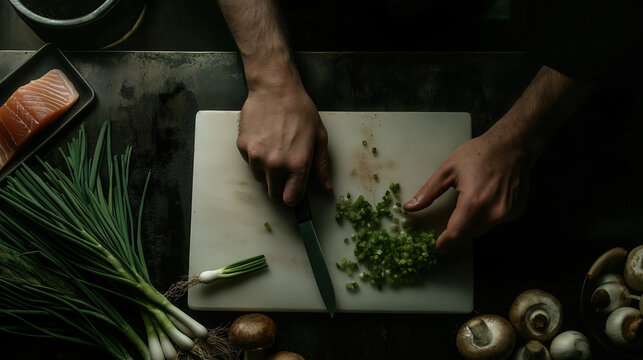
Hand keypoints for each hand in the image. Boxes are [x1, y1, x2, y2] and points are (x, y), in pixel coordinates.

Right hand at [236, 82, 331, 205]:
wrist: (275, 89)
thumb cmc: (300, 110)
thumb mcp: (319, 137)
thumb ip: (321, 166)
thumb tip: (326, 188)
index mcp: (297, 164)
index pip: (292, 199)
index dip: (294, 197)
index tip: (295, 190)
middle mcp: (275, 164)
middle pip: (273, 194)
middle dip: (280, 187)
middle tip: (286, 170)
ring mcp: (256, 156)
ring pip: (260, 179)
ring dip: (267, 171)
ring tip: (275, 149)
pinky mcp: (242, 147)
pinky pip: (249, 162)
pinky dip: (256, 157)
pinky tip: (265, 139)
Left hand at [403, 128, 531, 254]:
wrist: (512, 146)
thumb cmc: (479, 154)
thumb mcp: (447, 170)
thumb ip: (428, 192)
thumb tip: (410, 207)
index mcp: (473, 202)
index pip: (456, 234)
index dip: (445, 243)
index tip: (439, 247)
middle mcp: (493, 212)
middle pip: (469, 233)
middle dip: (458, 228)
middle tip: (454, 213)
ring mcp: (507, 213)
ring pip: (483, 228)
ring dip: (473, 222)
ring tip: (472, 199)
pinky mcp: (516, 211)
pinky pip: (496, 221)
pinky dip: (489, 215)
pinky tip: (488, 197)